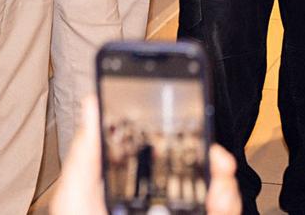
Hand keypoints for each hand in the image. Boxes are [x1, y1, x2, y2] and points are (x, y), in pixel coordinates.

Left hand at [49, 97, 242, 214]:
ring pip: (217, 197)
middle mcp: (162, 209)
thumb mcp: (76, 197)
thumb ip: (87, 152)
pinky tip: (221, 194)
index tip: (190, 119)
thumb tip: (92, 101)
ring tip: (221, 170)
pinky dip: (228, 204)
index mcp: (132, 195)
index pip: (162, 161)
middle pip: (198, 177)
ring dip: (225, 180)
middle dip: (211, 157)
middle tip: (214, 150)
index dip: (181, 138)